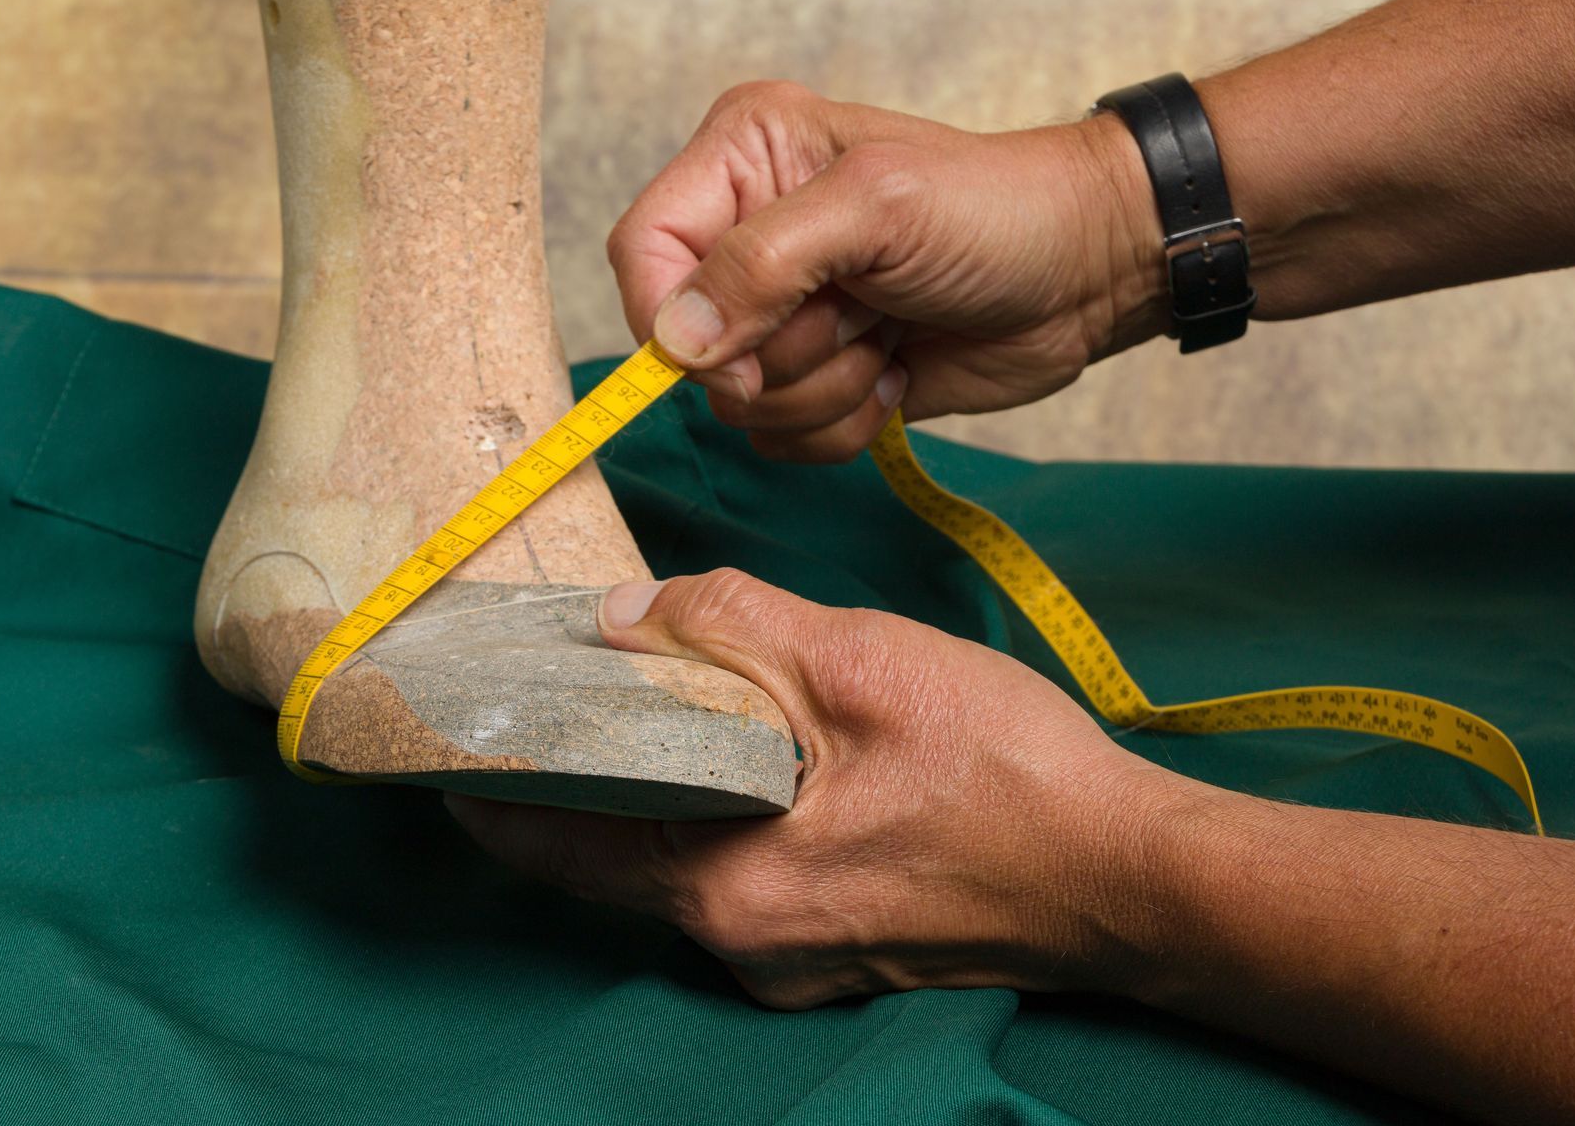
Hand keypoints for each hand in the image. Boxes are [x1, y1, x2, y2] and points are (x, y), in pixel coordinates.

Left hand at [444, 569, 1186, 1008]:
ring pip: (683, 865)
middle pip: (614, 858)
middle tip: (535, 699)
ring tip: (626, 706)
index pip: (559, 848)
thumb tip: (622, 615)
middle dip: (569, 781)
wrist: (1134, 879)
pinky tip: (739, 751)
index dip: (491, 793)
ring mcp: (796, 959)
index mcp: (729, 889)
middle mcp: (746, 945)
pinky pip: (745, 876)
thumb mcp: (862, 666)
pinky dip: (718, 813)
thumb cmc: (1008, 775)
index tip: (440, 741)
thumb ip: (730, 627)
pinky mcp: (843, 948)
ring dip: (650, 793)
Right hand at [606, 81, 1163, 460]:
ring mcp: (783, 312)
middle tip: (863, 316)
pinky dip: (842, 426)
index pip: (643, 251)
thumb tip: (675, 340)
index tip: (741, 356)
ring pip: (738, 404)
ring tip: (889, 337)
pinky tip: (897, 374)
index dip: (672, 320)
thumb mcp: (877, 211)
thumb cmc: (997, 212)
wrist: (1086, 272)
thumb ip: (762, 264)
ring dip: (824, 392)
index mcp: (742, 159)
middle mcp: (747, 234)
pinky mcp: (818, 376)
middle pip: (689, 344)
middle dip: (782, 355)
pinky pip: (781, 440)